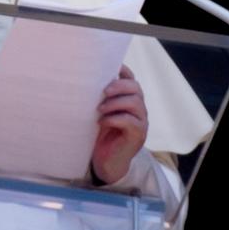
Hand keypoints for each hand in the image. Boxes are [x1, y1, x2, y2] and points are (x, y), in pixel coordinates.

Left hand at [91, 64, 148, 184]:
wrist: (106, 162)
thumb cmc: (102, 135)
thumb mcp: (101, 113)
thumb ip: (101, 99)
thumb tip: (86, 79)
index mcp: (131, 100)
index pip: (132, 80)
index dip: (124, 72)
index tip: (111, 67)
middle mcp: (140, 109)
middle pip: (136, 88)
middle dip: (119, 86)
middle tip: (103, 92)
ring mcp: (141, 122)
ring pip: (135, 103)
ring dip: (115, 103)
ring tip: (100, 109)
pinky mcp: (138, 135)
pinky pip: (130, 121)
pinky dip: (114, 119)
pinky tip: (102, 122)